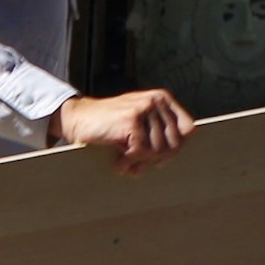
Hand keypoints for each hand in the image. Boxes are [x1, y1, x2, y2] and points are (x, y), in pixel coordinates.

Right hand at [50, 88, 195, 173]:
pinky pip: (140, 152)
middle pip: (175, 143)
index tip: (158, 157)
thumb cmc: (107, 126)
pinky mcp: (131, 121)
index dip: (176, 147)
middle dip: (157, 159)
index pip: (187, 128)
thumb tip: (169, 159)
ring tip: (125, 163)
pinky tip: (117, 162)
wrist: (77, 118)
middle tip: (139, 164)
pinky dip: (127, 163)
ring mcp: (144, 110)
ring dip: (140, 163)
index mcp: (162, 99)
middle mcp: (156, 101)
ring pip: (158, 150)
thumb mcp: (137, 124)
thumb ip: (156, 134)